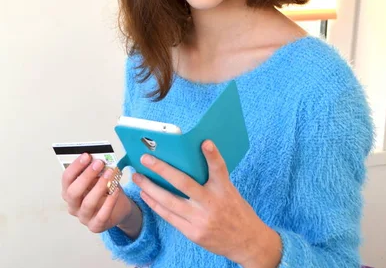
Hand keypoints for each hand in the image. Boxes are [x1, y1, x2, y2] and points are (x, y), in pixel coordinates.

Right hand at [61, 153, 138, 235]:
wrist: (119, 207)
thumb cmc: (106, 190)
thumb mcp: (99, 177)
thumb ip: (96, 170)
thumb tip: (97, 159)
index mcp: (69, 191)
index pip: (66, 179)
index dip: (75, 166)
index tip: (87, 155)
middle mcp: (73, 206)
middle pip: (73, 192)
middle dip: (86, 176)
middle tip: (99, 163)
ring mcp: (83, 218)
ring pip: (87, 203)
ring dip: (99, 187)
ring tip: (110, 174)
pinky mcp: (96, 226)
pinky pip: (102, 215)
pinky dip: (109, 202)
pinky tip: (116, 190)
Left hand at [132, 140, 281, 267]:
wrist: (248, 243)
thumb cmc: (237, 212)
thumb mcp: (230, 192)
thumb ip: (212, 180)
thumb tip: (186, 163)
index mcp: (225, 191)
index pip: (219, 169)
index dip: (213, 156)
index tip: (205, 142)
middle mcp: (212, 204)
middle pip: (184, 184)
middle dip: (162, 170)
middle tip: (146, 159)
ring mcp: (201, 220)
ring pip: (169, 201)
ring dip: (150, 188)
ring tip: (137, 177)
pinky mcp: (193, 233)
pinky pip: (169, 216)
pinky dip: (155, 204)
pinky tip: (145, 195)